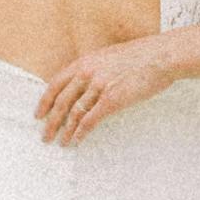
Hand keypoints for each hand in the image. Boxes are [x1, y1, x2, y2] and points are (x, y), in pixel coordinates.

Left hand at [37, 33, 177, 146]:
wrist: (161, 56)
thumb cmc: (141, 56)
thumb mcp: (109, 56)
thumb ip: (94, 69)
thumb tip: (85, 85)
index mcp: (85, 62)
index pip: (56, 84)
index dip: (45, 101)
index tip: (38, 114)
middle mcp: (87, 73)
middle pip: (61, 101)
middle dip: (51, 122)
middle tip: (45, 136)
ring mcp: (99, 86)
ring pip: (74, 113)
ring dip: (65, 131)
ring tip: (61, 142)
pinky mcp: (112, 99)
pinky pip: (90, 120)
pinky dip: (81, 132)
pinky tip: (77, 141)